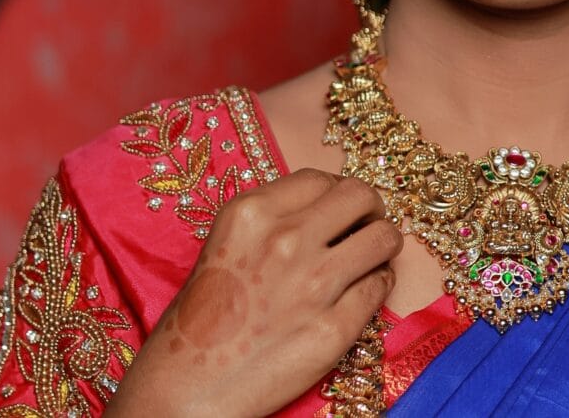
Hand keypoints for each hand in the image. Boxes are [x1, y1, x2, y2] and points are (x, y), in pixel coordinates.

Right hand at [107, 169, 402, 416]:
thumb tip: (324, 210)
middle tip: (365, 227)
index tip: (339, 209)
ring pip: (384, 238)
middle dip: (369, 210)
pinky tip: (362, 294)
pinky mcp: (335, 327)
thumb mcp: (223, 247)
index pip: (320, 178)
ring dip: (383, 246)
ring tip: (371, 260)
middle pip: (360, 196)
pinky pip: (380, 287)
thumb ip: (270, 222)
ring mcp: (314, 283)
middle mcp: (285, 240)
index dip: (336, 192)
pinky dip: (378, 286)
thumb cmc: (199, 323)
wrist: (185, 389)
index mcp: (251, 214)